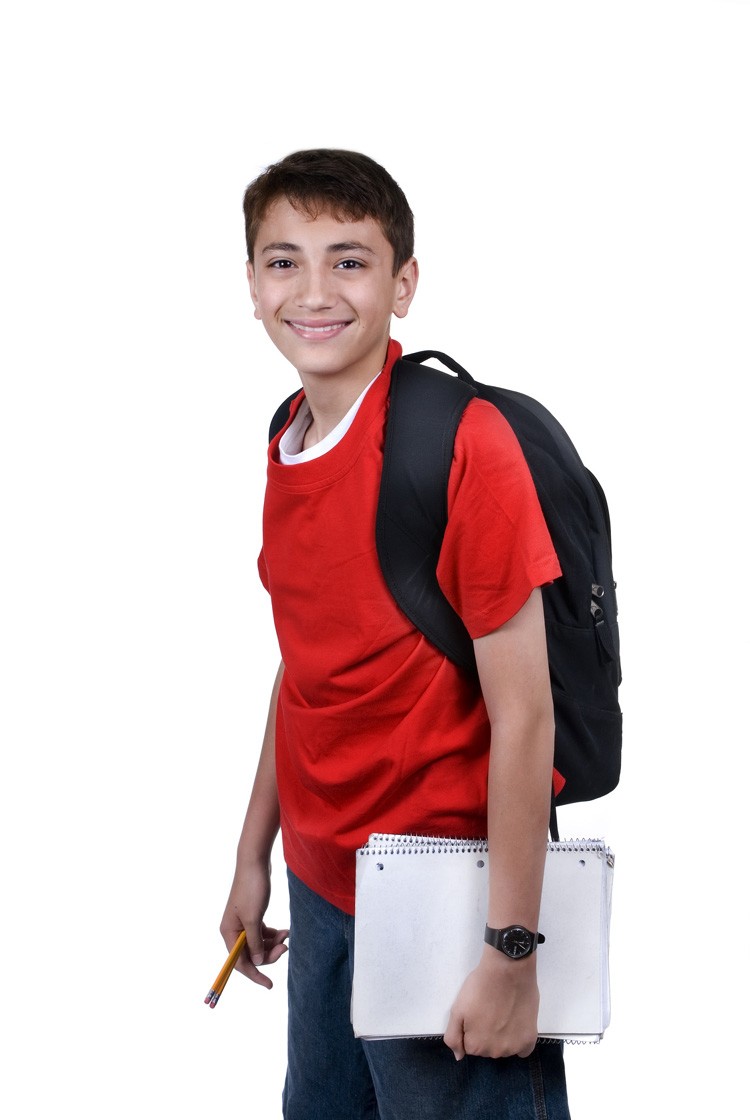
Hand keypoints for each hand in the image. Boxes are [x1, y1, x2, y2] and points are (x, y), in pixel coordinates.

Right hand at [220, 860, 288, 989]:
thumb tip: (257, 962)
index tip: (269, 984)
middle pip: (251, 954)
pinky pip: (263, 933)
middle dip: (269, 954)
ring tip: (287, 935)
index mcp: (228, 933)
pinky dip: (273, 935)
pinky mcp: (253, 915)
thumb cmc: (252, 889)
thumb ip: (254, 942)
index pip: (239, 963)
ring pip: (259, 944)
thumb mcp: (253, 919)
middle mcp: (233, 930)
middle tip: (285, 948)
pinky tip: (284, 931)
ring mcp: (243, 922)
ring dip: (273, 944)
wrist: (256, 862)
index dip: (254, 975)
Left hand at [443, 946, 538, 1059]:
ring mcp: (514, 1047)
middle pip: (488, 1048)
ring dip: (502, 1036)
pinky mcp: (530, 1039)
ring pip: (504, 1047)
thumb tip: (460, 1056)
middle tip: (489, 1010)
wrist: (507, 969)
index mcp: (476, 1046)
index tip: (476, 1013)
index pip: (470, 1046)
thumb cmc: (480, 987)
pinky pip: (523, 1049)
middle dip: (486, 1033)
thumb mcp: (457, 1009)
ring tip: (503, 1012)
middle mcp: (496, 1053)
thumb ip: (453, 1037)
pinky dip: (519, 1040)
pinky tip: (517, 1023)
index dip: (472, 1028)